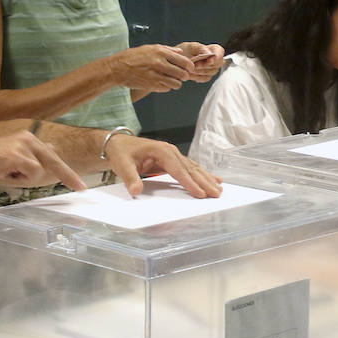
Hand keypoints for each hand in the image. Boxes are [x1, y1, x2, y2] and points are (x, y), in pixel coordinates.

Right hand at [0, 132, 84, 190]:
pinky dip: (18, 180)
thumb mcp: (11, 160)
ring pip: (39, 172)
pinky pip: (30, 174)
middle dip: (68, 176)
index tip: (80, 184)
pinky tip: (3, 172)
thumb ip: (31, 158)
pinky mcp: (16, 154)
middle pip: (54, 161)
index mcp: (27, 138)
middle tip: (82, 189)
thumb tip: (52, 151)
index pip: (52, 156)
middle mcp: (28, 137)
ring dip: (23, 180)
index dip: (67, 172)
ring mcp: (23, 144)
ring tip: (5, 173)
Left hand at [103, 134, 222, 197]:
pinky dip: (201, 174)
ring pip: (193, 168)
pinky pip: (190, 168)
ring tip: (219, 188)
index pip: (179, 169)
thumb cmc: (122, 153)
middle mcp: (170, 151)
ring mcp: (173, 154)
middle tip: (216, 194)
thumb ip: (130, 178)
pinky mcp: (173, 159)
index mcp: (161, 151)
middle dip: (204, 182)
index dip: (190, 182)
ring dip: (206, 178)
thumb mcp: (123, 165)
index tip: (200, 193)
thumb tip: (136, 190)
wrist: (119, 143)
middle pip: (191, 169)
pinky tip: (212, 179)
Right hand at [109, 45, 193, 92]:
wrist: (118, 68)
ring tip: (172, 80)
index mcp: (160, 52)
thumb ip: (167, 50)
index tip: (190, 69)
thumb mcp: (150, 48)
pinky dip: (167, 87)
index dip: (190, 66)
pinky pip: (166, 89)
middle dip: (185, 76)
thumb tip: (180, 53)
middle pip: (182, 74)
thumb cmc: (132, 57)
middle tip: (183, 76)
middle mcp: (159, 63)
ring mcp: (156, 75)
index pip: (183, 61)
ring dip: (176, 83)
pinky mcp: (151, 85)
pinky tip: (162, 83)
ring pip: (176, 83)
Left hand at [176, 42, 224, 82]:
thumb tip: (208, 53)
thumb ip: (200, 48)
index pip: (220, 52)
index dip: (217, 57)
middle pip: (218, 64)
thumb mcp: (191, 46)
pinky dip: (197, 77)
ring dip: (200, 71)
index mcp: (213, 49)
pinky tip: (191, 74)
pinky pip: (205, 78)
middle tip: (195, 65)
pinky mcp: (206, 76)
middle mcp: (215, 59)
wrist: (178, 60)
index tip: (210, 60)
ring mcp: (212, 69)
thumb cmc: (186, 51)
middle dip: (206, 65)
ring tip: (190, 69)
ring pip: (211, 72)